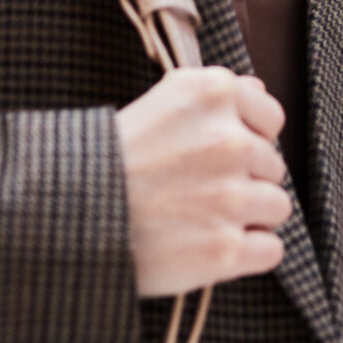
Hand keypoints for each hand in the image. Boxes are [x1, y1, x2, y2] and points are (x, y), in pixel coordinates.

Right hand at [114, 67, 291, 296]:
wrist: (66, 216)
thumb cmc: (109, 160)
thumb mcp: (158, 104)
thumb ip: (214, 97)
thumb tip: (258, 87)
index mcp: (213, 93)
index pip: (271, 120)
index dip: (248, 139)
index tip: (215, 155)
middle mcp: (229, 140)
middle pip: (273, 166)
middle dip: (243, 180)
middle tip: (195, 191)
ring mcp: (230, 196)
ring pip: (277, 207)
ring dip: (246, 218)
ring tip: (199, 219)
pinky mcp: (225, 249)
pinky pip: (271, 250)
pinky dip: (246, 255)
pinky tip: (208, 247)